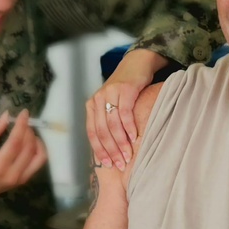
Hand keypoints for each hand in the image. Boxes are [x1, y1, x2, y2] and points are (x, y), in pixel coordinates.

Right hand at [0, 110, 46, 198]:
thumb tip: (8, 116)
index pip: (15, 142)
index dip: (21, 126)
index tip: (24, 113)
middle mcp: (13, 173)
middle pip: (28, 147)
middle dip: (28, 131)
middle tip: (23, 122)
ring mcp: (22, 178)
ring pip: (38, 155)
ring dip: (35, 139)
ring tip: (27, 132)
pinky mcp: (26, 179)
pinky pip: (39, 162)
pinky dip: (39, 149)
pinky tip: (33, 143)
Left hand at [86, 49, 166, 169]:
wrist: (137, 63)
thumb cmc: (126, 88)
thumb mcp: (112, 103)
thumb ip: (108, 121)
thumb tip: (112, 148)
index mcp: (92, 105)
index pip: (92, 133)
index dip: (99, 150)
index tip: (108, 165)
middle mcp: (97, 99)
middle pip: (102, 131)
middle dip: (111, 150)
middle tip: (121, 164)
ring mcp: (110, 93)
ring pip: (112, 124)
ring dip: (121, 143)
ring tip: (128, 155)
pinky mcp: (125, 89)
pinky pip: (125, 113)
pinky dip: (129, 127)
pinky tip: (134, 137)